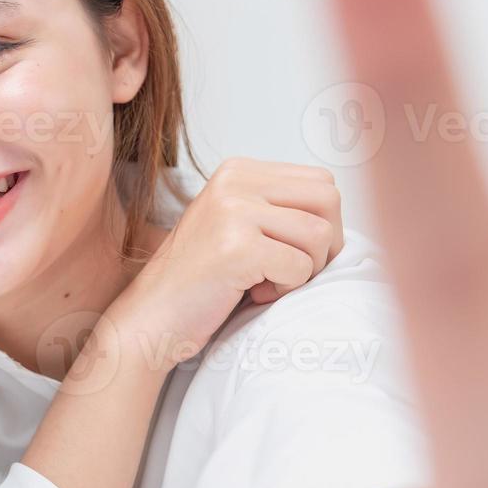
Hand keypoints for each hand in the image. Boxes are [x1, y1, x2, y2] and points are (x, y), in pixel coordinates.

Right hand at [112, 157, 344, 365]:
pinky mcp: (236, 247)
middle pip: (328, 200)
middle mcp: (235, 181)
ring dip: (304, 271)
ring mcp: (233, 211)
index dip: (323, 223)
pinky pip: (300, 267)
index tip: (295, 252)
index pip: (320, 181)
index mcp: (238, 170)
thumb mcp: (237, 224)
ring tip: (267, 283)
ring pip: (319, 234)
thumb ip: (278, 208)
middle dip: (325, 244)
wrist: (152, 317)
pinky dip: (285, 290)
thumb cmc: (201, 280)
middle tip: (293, 271)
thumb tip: (336, 216)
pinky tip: (252, 293)